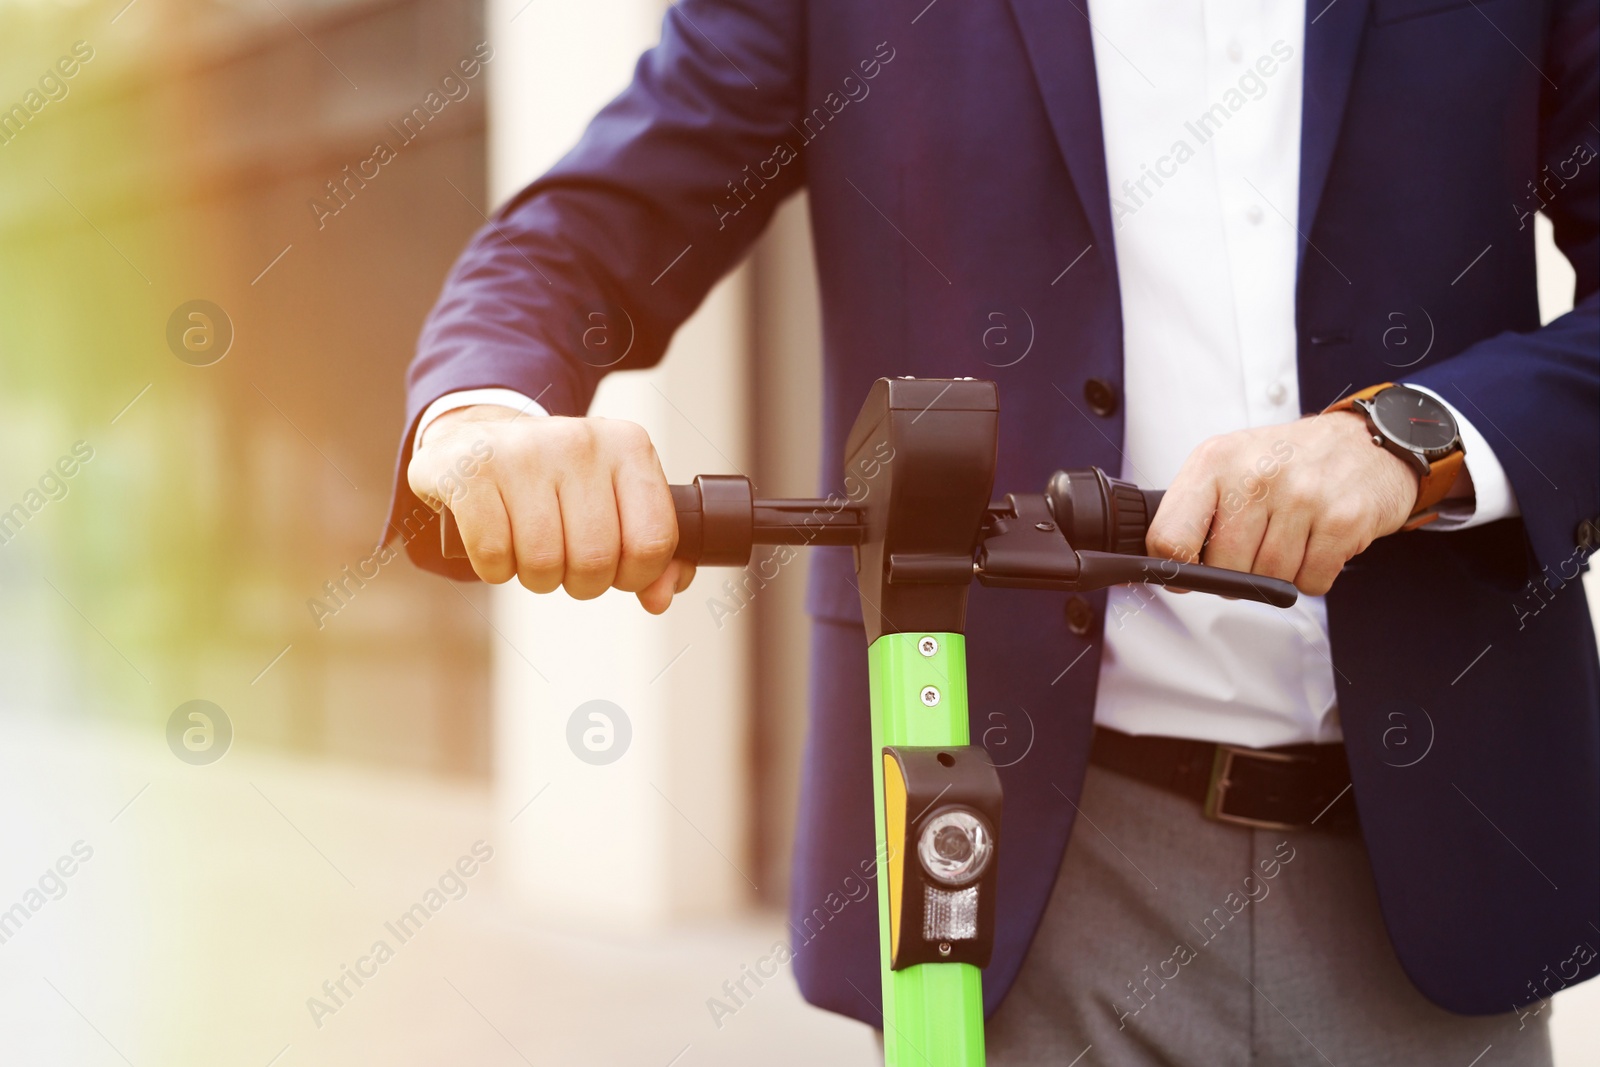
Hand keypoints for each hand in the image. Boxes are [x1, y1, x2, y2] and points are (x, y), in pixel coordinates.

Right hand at [407, 405, 693, 612]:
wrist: (478, 440)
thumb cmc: (557, 482)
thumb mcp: (613, 500)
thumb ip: (650, 550)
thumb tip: (659, 598)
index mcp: (628, 446)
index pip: (652, 541)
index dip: (635, 576)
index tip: (616, 572)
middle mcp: (580, 440)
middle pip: (596, 559)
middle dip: (582, 583)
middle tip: (566, 564)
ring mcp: (523, 451)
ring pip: (544, 562)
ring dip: (537, 578)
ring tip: (531, 553)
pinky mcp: (471, 469)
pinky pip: (494, 553)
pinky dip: (495, 568)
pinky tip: (496, 545)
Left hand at [1145, 411, 1420, 595]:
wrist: (1365, 442)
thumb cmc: (1287, 461)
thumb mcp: (1228, 465)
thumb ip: (1193, 512)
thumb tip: (1168, 569)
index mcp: (1215, 461)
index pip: (1170, 538)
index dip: (1175, 568)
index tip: (1188, 570)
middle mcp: (1256, 475)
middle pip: (1224, 567)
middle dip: (1237, 571)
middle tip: (1255, 548)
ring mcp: (1303, 496)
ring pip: (1269, 578)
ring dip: (1277, 573)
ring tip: (1290, 537)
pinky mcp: (1343, 520)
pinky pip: (1311, 582)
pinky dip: (1311, 576)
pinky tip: (1316, 543)